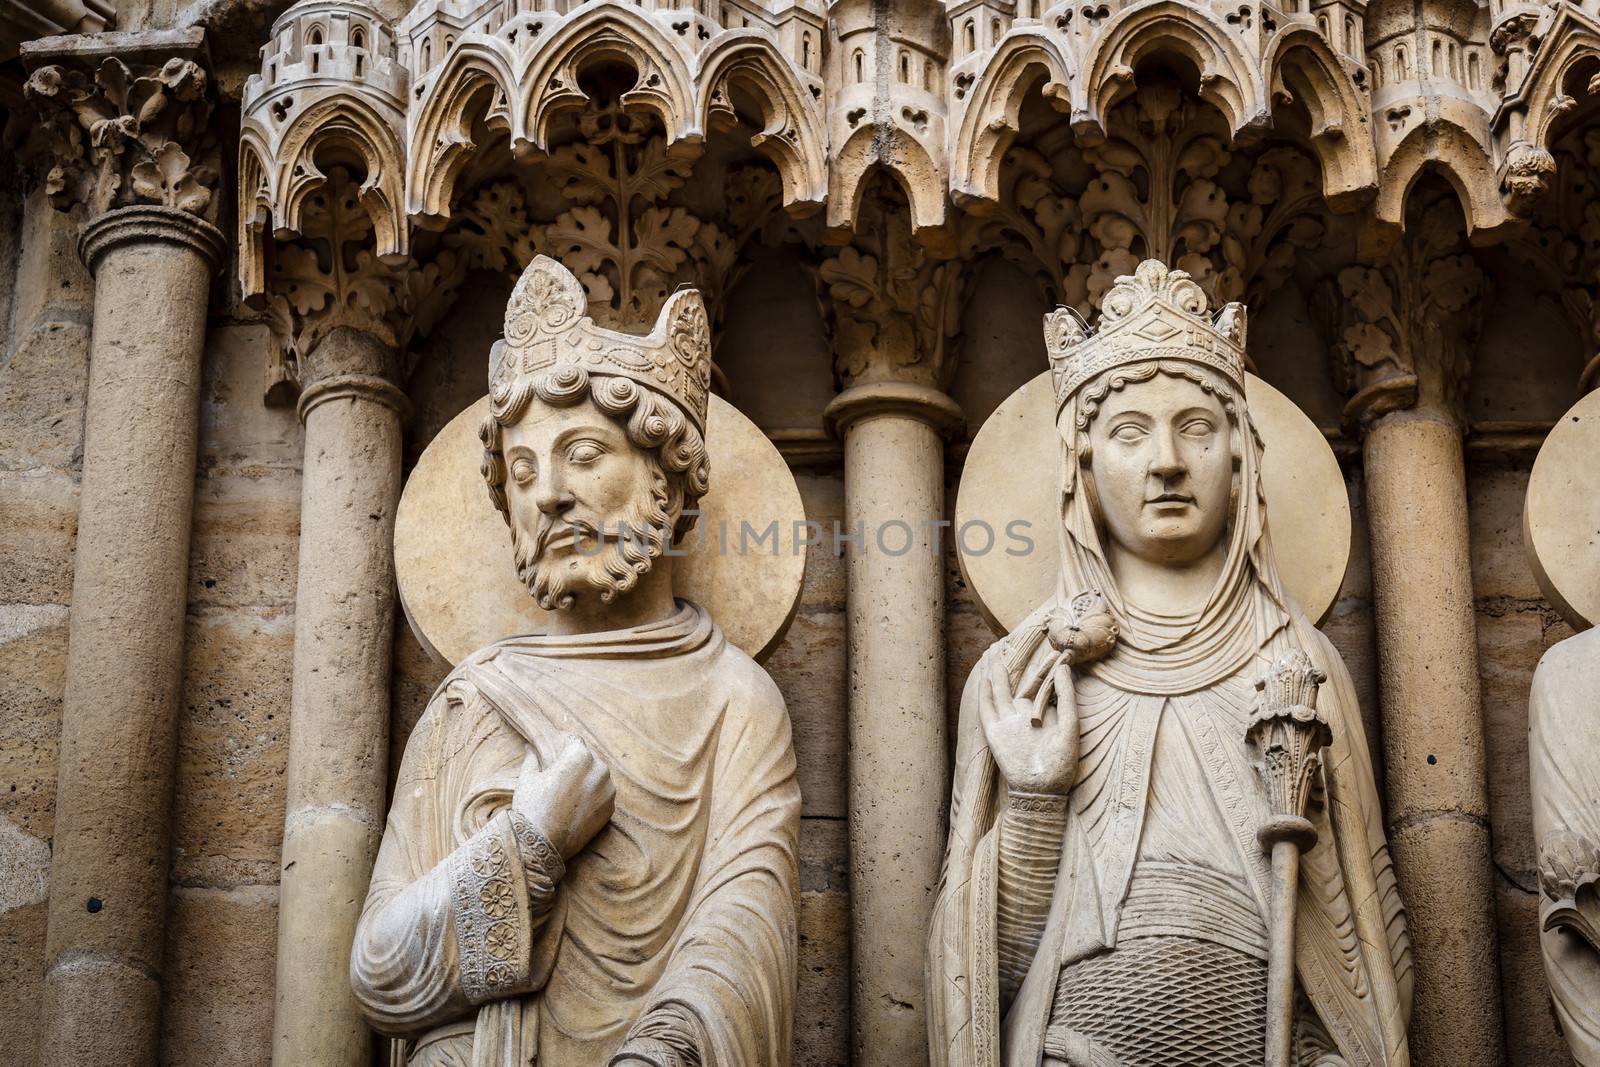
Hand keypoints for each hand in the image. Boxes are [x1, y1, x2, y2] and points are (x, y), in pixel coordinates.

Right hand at [512, 735, 614, 860]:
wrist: (543, 844)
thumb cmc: (532, 807)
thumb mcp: (528, 779)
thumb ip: (532, 759)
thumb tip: (530, 748)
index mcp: (580, 756)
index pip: (573, 741)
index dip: (562, 743)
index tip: (555, 748)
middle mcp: (600, 769)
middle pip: (588, 758)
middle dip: (575, 763)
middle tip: (560, 773)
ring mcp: (608, 790)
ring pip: (597, 777)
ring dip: (586, 780)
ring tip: (569, 791)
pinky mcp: (610, 810)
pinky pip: (602, 796)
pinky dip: (592, 797)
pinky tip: (577, 806)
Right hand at [980, 653, 1077, 795]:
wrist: (1043, 788)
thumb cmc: (1062, 761)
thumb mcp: (1070, 725)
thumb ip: (1066, 697)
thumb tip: (1064, 668)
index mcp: (1043, 715)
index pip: (1040, 686)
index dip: (1042, 669)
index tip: (1048, 650)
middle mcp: (1024, 716)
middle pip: (1016, 685)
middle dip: (1012, 666)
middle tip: (1006, 644)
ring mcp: (1008, 724)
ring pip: (999, 692)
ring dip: (996, 675)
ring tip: (992, 656)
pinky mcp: (995, 733)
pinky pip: (987, 709)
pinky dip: (985, 693)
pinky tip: (985, 679)